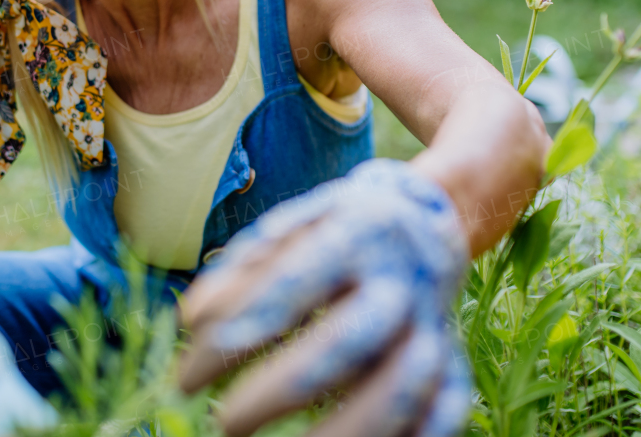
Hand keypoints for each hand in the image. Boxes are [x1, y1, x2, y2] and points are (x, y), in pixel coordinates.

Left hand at [177, 158, 472, 436]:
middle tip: (225, 424)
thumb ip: (241, 271)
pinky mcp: (453, 366)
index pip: (288, 289)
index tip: (186, 378)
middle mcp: (400, 281)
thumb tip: (192, 321)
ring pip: (399, 389)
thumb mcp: (288, 229)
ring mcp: (432, 328)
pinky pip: (442, 416)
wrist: (425, 224)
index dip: (234, 336)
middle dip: (281, 390)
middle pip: (348, 342)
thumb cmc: (336, 232)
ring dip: (342, 433)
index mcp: (355, 234)